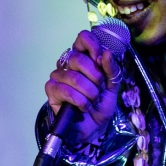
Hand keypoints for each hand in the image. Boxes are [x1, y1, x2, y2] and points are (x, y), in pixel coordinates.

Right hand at [45, 30, 122, 145]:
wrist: (95, 126)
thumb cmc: (101, 104)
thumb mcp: (113, 85)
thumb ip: (111, 68)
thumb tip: (107, 53)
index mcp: (84, 58)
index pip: (83, 38)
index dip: (93, 46)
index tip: (100, 60)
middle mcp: (69, 64)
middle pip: (77, 58)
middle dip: (94, 77)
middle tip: (99, 89)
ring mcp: (58, 76)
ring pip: (73, 77)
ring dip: (89, 92)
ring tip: (92, 100)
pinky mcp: (52, 91)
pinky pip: (65, 90)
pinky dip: (80, 101)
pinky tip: (84, 107)